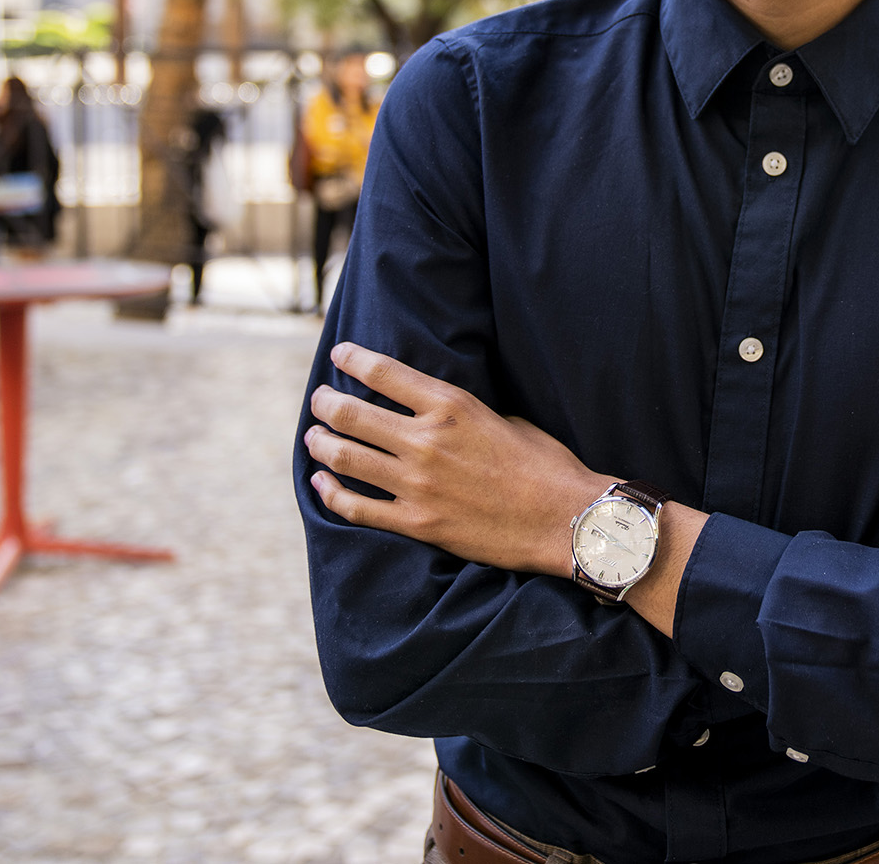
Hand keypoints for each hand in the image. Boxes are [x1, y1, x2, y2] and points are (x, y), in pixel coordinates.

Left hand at [304, 342, 607, 575]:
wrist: (566, 520)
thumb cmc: (546, 465)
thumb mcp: (505, 418)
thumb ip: (462, 414)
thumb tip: (434, 412)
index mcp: (451, 406)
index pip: (383, 372)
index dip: (352, 359)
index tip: (338, 355)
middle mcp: (426, 441)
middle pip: (351, 414)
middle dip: (325, 402)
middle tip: (318, 400)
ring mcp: (417, 485)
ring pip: (345, 458)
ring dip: (320, 444)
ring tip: (312, 437)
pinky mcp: (417, 523)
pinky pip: (357, 507)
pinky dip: (330, 493)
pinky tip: (320, 483)